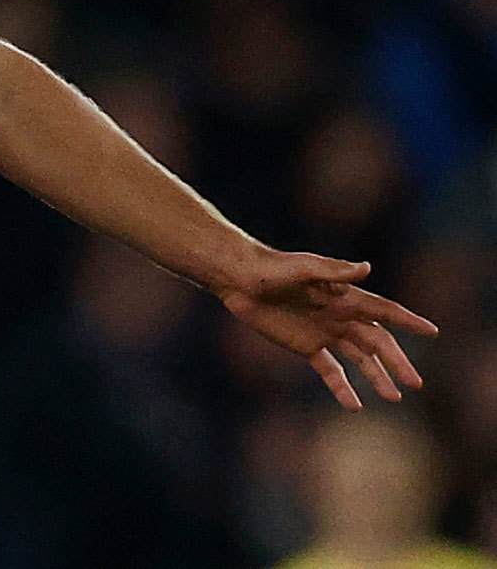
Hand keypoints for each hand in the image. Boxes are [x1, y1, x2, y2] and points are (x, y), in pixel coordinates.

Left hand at [218, 250, 438, 409]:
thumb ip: (334, 271)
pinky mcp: (306, 346)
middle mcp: (341, 316)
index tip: (432, 332)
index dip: (408, 321)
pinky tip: (354, 405)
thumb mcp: (303, 267)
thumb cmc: (272, 268)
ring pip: (359, 359)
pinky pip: (330, 370)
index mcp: (346, 297)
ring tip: (394, 397)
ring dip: (377, 377)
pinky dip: (342, 387)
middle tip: (416, 383)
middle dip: (398, 362)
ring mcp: (325, 332)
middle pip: (378, 342)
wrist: (240, 280)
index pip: (385, 311)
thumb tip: (367, 267)